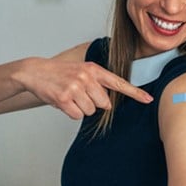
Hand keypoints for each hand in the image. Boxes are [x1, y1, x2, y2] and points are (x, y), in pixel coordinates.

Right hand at [18, 57, 152, 118]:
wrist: (36, 71)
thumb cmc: (62, 74)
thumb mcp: (83, 72)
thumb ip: (98, 83)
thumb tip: (108, 104)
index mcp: (94, 70)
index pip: (119, 83)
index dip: (135, 93)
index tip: (149, 100)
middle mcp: (87, 77)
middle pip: (104, 104)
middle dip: (93, 103)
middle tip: (79, 94)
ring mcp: (75, 87)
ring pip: (90, 111)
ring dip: (80, 108)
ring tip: (70, 96)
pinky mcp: (64, 98)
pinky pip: (77, 115)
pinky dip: (71, 112)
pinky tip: (63, 101)